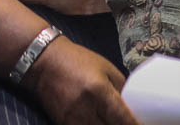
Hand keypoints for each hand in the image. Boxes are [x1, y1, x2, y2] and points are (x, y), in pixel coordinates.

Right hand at [27, 37, 142, 124]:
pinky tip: (101, 122)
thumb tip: (134, 107)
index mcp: (99, 91)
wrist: (45, 63)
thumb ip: (121, 90)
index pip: (123, 119)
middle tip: (132, 122)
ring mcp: (72, 119)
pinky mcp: (63, 124)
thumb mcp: (106, 69)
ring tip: (115, 120)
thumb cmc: (78, 60)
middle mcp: (85, 109)